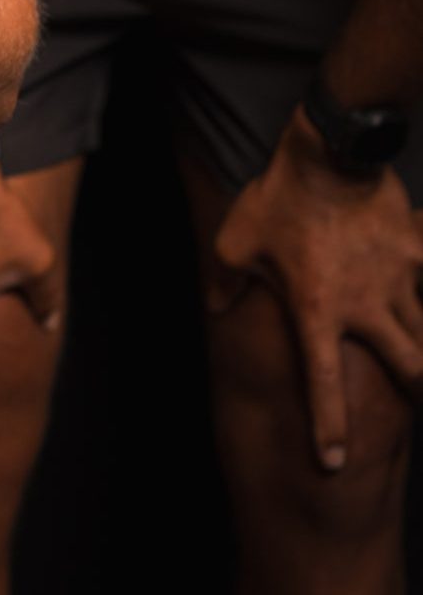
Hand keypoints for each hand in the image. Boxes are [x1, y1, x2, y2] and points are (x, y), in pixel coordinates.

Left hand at [210, 106, 422, 471]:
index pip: (323, 383)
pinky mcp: (417, 251)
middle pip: (411, 369)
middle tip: (412, 397)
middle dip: (417, 391)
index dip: (327, 427)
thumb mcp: (235, 240)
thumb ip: (225, 280)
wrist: (326, 154)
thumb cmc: (276, 199)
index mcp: (317, 311)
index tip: (331, 463)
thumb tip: (214, 307)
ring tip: (416, 351)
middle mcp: (366, 307)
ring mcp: (399, 281)